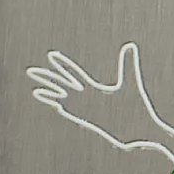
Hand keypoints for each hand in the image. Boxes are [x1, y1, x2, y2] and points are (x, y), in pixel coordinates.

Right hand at [27, 42, 160, 149]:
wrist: (141, 128)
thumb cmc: (137, 107)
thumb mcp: (131, 81)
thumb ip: (128, 64)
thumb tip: (131, 46)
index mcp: (95, 89)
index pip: (74, 73)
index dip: (63, 64)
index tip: (52, 55)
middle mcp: (88, 98)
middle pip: (63, 84)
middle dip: (48, 78)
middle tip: (31, 70)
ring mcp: (88, 109)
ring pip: (64, 99)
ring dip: (50, 94)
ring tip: (35, 90)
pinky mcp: (91, 119)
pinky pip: (73, 112)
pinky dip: (63, 108)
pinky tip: (53, 104)